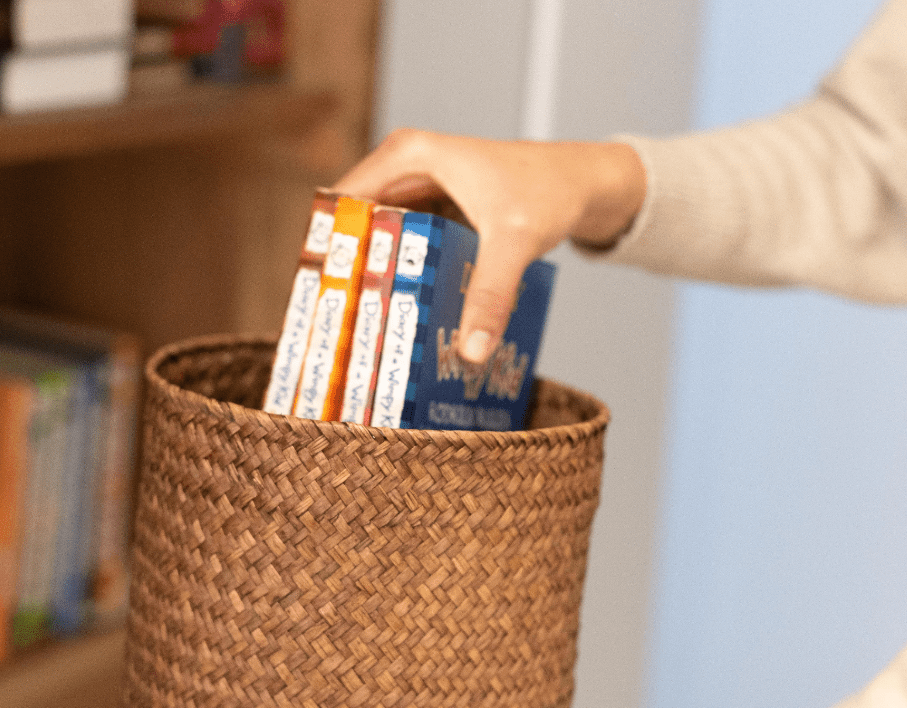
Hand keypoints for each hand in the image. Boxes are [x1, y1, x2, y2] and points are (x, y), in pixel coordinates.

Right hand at [335, 131, 645, 363]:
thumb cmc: (549, 191)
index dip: (328, 254)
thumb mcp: (514, 242)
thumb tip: (472, 353)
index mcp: (406, 156)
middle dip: (348, 276)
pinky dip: (403, 279)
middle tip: (339, 332)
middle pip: (355, 227)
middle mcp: (404, 168)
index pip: (342, 207)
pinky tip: (399, 319)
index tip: (322, 305)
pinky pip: (405, 249)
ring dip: (373, 281)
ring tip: (360, 333)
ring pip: (379, 241)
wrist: (584, 182)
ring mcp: (418, 190)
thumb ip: (490, 296)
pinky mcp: (435, 213)